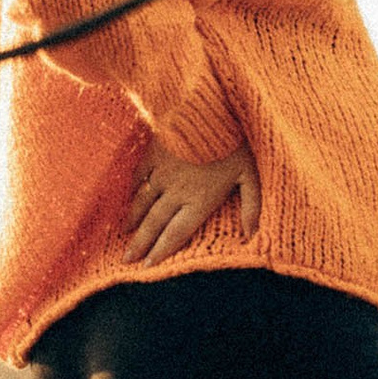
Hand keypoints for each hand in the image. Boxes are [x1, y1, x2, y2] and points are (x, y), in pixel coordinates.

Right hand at [125, 137, 259, 262]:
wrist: (207, 110)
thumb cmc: (234, 144)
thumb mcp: (250, 176)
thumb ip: (252, 206)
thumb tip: (253, 235)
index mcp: (199, 201)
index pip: (177, 233)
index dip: (161, 251)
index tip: (148, 267)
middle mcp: (176, 192)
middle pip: (155, 223)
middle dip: (140, 245)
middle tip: (126, 260)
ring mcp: (162, 173)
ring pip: (143, 203)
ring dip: (133, 221)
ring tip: (124, 235)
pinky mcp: (154, 154)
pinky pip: (139, 175)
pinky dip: (132, 190)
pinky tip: (127, 198)